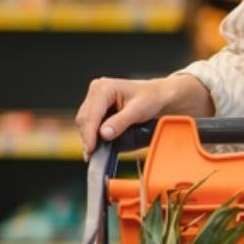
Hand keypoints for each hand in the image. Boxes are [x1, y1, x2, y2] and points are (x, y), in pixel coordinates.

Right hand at [75, 75, 212, 158]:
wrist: (159, 95)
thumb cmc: (151, 98)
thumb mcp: (139, 111)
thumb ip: (120, 122)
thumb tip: (104, 134)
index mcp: (104, 88)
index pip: (91, 114)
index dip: (90, 133)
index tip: (91, 149)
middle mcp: (96, 90)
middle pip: (85, 118)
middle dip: (88, 137)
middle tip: (91, 155)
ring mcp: (95, 97)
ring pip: (85, 121)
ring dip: (89, 136)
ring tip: (93, 152)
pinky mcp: (97, 105)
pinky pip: (90, 121)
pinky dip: (92, 133)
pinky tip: (96, 143)